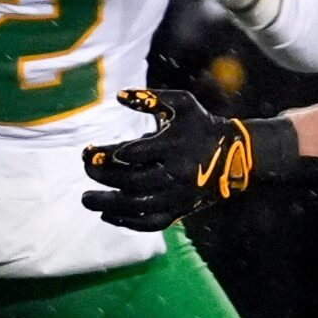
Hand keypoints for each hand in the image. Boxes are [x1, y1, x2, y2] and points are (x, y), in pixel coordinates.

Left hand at [80, 88, 297, 231]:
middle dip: (103, 177)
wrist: (234, 156)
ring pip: (138, 205)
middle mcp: (175, 172)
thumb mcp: (182, 103)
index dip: (108, 154)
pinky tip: (107, 215)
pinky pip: (151, 222)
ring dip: (108, 203)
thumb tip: (119, 95)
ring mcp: (178, 195)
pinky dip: (127, 222)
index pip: (134, 153)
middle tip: (84, 171)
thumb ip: (150, 98)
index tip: (88, 152)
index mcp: (173, 145)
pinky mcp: (180, 210)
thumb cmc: (201, 125)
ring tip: (85, 199)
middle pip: (132, 180)